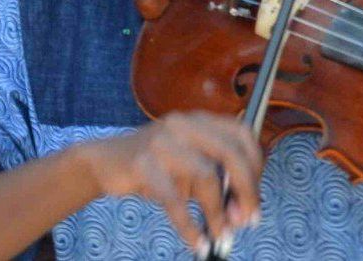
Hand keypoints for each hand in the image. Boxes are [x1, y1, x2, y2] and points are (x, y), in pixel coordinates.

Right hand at [81, 112, 262, 253]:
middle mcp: (181, 124)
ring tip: (220, 236)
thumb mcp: (190, 161)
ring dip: (218, 214)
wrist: (105, 161)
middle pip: (230, 154)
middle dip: (247, 192)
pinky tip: (197, 242)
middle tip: (247, 221)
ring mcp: (160, 141)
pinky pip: (174, 200)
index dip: (257, 167)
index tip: (254, 198)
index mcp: (197, 120)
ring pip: (205, 176)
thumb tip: (244, 214)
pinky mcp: (142, 163)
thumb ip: (220, 180)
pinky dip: (190, 226)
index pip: (242, 135)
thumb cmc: (156, 165)